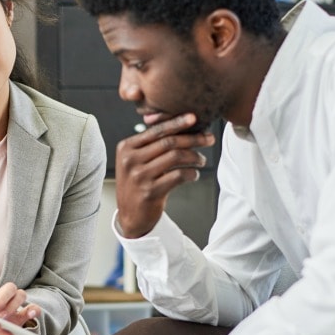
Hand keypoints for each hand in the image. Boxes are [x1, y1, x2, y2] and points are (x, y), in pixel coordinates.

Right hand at [115, 113, 215, 237]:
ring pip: (175, 157)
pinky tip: (194, 174)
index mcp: (126, 147)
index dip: (177, 123)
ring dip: (194, 156)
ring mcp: (139, 176)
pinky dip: (191, 173)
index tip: (194, 118)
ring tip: (202, 160)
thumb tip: (182, 126)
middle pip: (168, 142)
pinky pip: (178, 176)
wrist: (131, 216)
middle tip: (208, 138)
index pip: (156, 131)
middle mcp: (130, 160)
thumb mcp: (136, 161)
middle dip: (192, 138)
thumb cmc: (138, 184)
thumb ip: (151, 145)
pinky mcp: (150, 191)